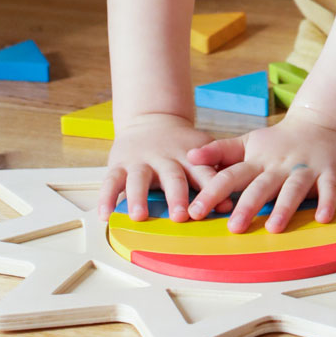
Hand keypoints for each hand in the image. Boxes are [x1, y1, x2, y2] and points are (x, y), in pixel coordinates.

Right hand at [97, 113, 229, 223]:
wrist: (152, 119)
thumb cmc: (183, 146)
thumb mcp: (202, 152)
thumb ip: (214, 175)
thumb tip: (231, 205)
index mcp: (189, 158)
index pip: (203, 173)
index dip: (212, 189)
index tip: (221, 206)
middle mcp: (165, 159)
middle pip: (172, 177)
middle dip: (176, 196)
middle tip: (180, 216)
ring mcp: (141, 162)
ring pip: (138, 179)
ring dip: (138, 197)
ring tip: (139, 216)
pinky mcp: (119, 164)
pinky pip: (111, 181)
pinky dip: (106, 198)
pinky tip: (104, 215)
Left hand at [185, 114, 335, 233]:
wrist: (322, 122)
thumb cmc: (280, 141)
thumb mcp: (249, 142)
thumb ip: (220, 151)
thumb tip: (189, 156)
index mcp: (257, 160)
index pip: (231, 175)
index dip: (212, 192)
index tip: (194, 211)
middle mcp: (279, 165)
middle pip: (261, 185)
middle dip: (247, 206)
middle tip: (233, 227)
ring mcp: (305, 169)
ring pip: (293, 188)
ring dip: (284, 207)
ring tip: (273, 228)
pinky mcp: (329, 173)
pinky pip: (329, 189)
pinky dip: (327, 203)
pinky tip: (322, 219)